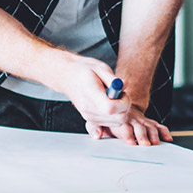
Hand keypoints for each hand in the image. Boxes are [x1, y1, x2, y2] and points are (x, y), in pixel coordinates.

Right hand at [52, 55, 168, 145]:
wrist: (67, 76)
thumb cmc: (83, 70)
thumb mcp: (100, 68)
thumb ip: (113, 79)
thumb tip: (125, 85)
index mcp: (91, 94)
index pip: (111, 108)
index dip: (123, 102)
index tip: (123, 93)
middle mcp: (89, 109)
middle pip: (118, 119)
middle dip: (125, 106)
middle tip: (119, 94)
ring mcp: (89, 116)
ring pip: (116, 123)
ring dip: (120, 111)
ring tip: (112, 97)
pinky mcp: (90, 120)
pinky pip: (109, 124)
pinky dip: (113, 116)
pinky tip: (109, 105)